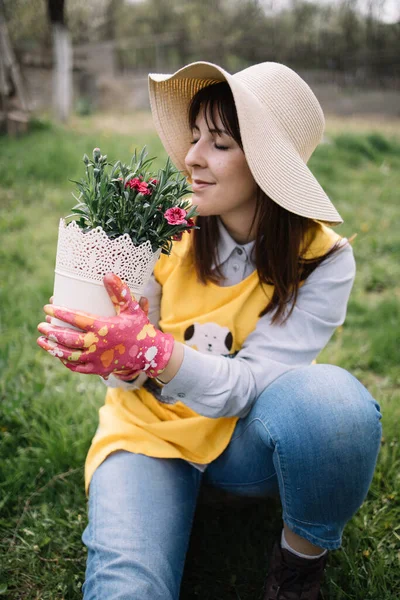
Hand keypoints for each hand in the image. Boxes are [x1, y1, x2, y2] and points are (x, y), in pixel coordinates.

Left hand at [37, 273, 172, 379]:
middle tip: (41, 325)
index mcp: (104, 328)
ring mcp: (97, 359)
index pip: (76, 319)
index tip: (48, 307)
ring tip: (41, 340)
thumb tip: (107, 274)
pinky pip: (76, 367)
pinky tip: (57, 353)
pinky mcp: (98, 369)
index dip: (60, 313)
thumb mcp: (132, 308)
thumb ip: (119, 292)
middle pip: (68, 338)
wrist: (148, 353)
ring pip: (68, 354)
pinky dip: (65, 360)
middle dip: (51, 331)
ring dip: (53, 348)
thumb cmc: (139, 328)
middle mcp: (98, 344)